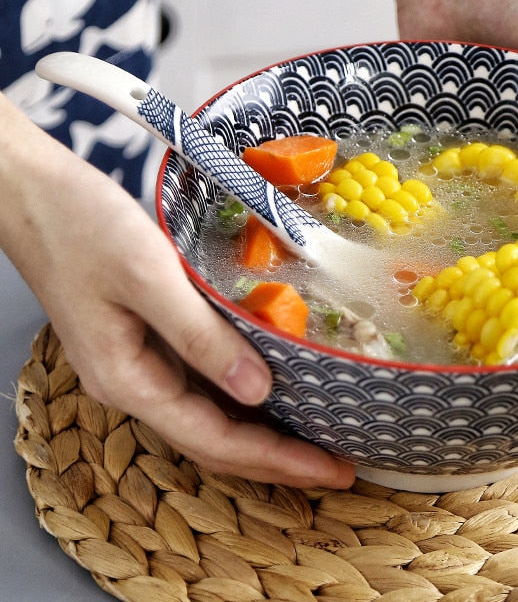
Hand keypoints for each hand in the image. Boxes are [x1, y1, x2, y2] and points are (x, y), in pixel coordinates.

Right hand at [0, 99, 353, 487]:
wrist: (32, 194)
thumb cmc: (80, 227)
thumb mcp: (149, 278)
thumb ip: (202, 337)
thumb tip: (258, 391)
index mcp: (130, 380)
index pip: (217, 440)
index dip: (278, 460)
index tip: (331, 469)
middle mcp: (134, 382)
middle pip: (215, 441)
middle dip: (278, 460)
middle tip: (338, 468)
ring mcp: (139, 362)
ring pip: (210, 415)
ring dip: (264, 434)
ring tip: (316, 439)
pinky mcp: (146, 337)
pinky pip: (202, 382)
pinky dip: (242, 394)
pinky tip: (273, 389)